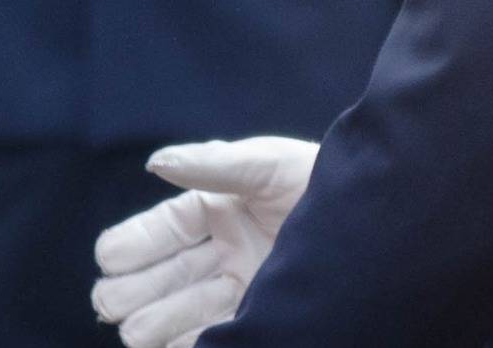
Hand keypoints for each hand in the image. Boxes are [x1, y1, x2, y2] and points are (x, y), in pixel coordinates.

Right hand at [92, 137, 319, 347]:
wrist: (385, 225)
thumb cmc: (325, 183)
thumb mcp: (269, 164)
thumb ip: (214, 163)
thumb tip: (156, 163)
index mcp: (220, 210)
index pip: (164, 229)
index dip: (133, 243)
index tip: (107, 258)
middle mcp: (227, 253)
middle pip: (166, 276)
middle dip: (132, 290)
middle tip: (109, 302)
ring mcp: (244, 291)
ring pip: (183, 311)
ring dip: (153, 323)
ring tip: (132, 331)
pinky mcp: (263, 320)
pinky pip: (214, 336)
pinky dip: (186, 343)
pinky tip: (166, 346)